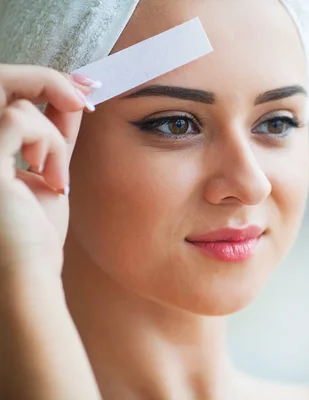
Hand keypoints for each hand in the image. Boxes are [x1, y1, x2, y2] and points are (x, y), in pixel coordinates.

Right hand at [0, 64, 97, 277]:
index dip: (40, 80)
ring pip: (13, 103)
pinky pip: (19, 120)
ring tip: (57, 176)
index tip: (81, 89)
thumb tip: (72, 96)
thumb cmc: (34, 232)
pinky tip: (52, 180)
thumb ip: (53, 133)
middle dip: (46, 81)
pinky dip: (49, 145)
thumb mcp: (49, 170)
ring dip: (52, 138)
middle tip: (84, 98)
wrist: (28, 273)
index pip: (3, 93)